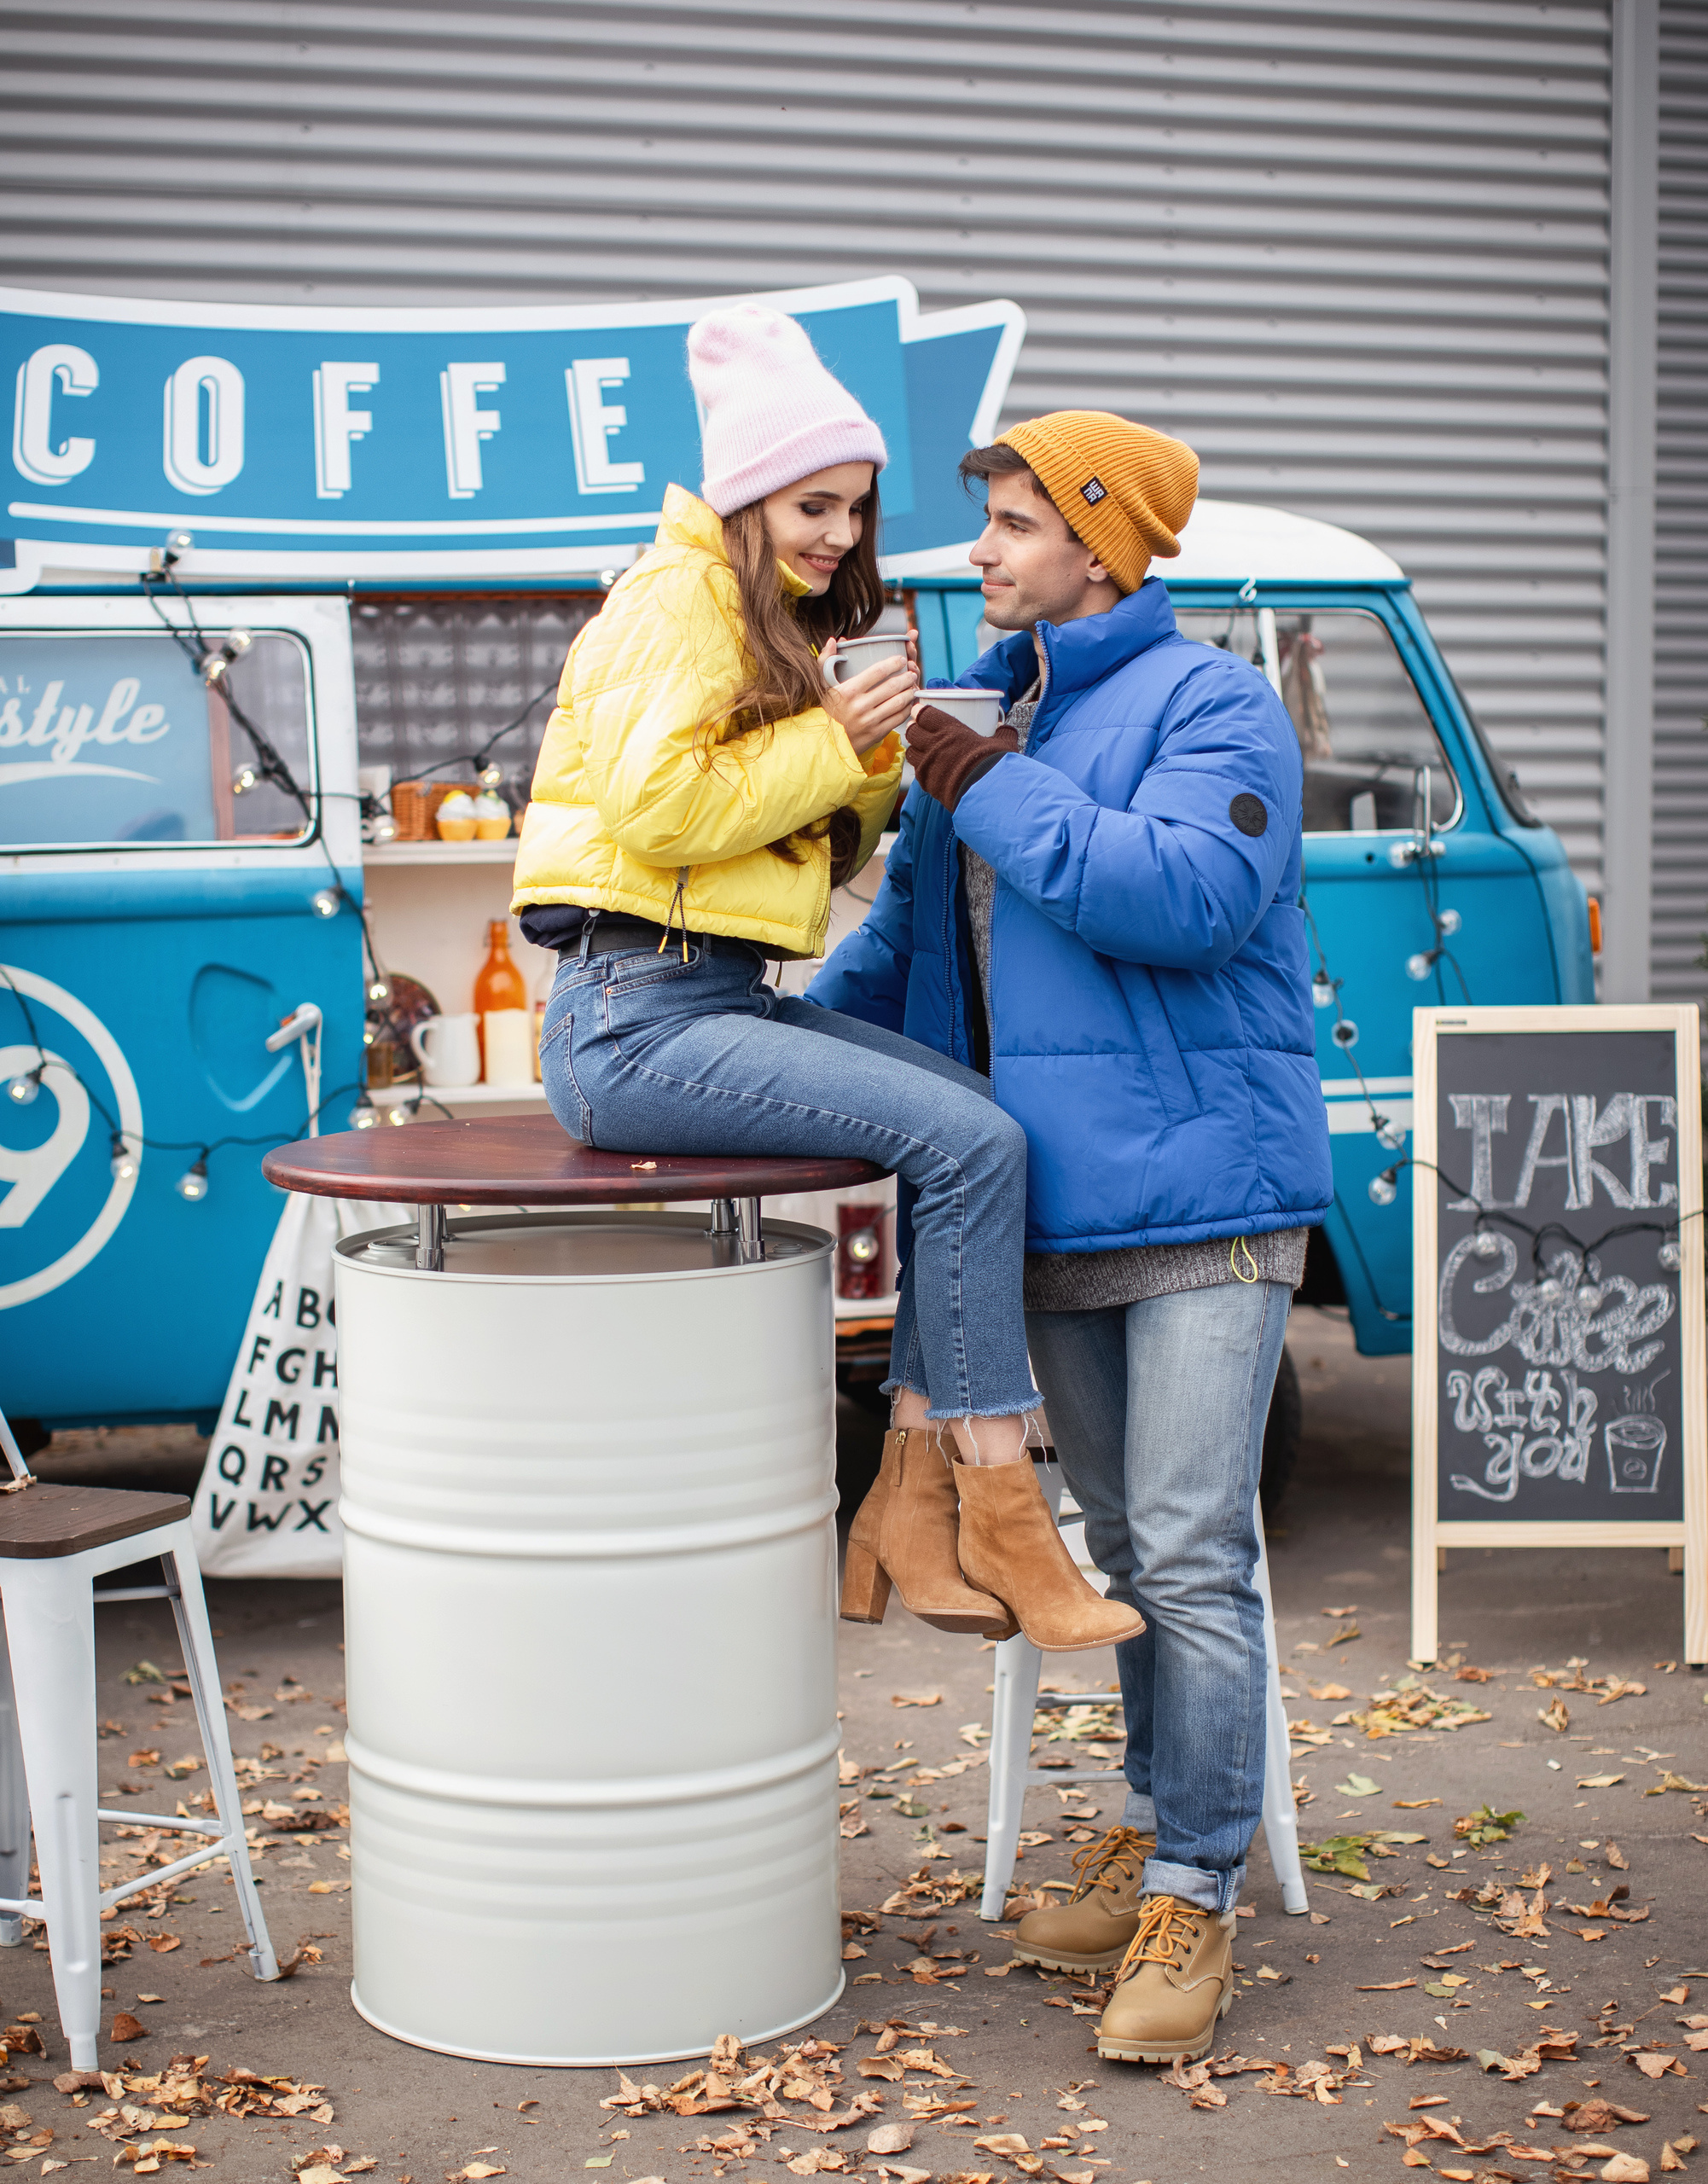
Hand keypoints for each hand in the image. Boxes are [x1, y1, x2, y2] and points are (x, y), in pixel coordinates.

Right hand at [821, 635, 918, 755]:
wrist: (824, 742)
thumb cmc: (825, 710)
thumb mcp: (822, 685)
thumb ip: (826, 661)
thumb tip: (833, 640)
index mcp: (848, 691)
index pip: (877, 671)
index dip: (893, 663)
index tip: (901, 659)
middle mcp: (860, 706)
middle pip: (892, 686)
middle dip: (906, 677)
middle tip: (911, 672)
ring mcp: (869, 721)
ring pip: (898, 703)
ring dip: (909, 692)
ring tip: (913, 686)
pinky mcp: (876, 733)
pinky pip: (897, 719)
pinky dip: (906, 709)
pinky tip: (908, 703)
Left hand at [907, 702, 1019, 813]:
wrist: (984, 793)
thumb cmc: (992, 766)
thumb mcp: (1001, 744)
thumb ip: (1002, 733)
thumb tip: (1006, 728)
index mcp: (950, 729)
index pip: (926, 714)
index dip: (920, 711)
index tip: (919, 711)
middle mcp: (935, 744)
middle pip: (913, 730)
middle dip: (915, 728)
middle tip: (918, 728)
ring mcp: (928, 763)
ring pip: (911, 751)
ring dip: (915, 748)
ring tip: (920, 749)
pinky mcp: (926, 781)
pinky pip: (916, 771)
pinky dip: (919, 768)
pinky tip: (927, 768)